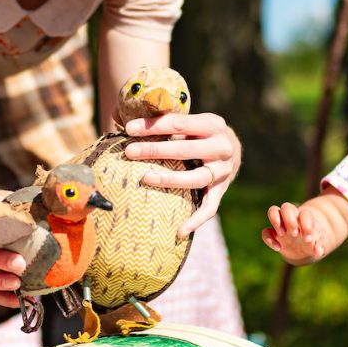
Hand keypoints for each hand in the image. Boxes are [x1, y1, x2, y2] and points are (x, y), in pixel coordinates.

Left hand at [123, 111, 240, 236]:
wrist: (231, 147)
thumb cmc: (197, 132)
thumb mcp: (187, 121)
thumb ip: (158, 119)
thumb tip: (116, 115)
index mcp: (212, 123)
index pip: (179, 123)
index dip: (152, 126)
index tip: (129, 129)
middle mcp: (222, 146)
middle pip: (185, 149)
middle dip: (155, 150)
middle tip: (129, 152)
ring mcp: (224, 170)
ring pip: (196, 178)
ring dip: (170, 179)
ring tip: (145, 178)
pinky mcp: (222, 190)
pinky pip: (210, 208)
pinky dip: (196, 221)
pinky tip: (179, 231)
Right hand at [262, 202, 330, 264]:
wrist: (306, 248)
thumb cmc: (315, 241)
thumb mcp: (321, 243)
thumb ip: (321, 246)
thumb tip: (319, 252)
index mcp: (305, 218)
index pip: (304, 214)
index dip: (305, 225)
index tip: (308, 239)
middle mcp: (292, 218)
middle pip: (286, 207)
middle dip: (289, 220)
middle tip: (295, 234)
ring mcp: (281, 224)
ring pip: (273, 211)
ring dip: (276, 221)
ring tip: (283, 234)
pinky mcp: (273, 234)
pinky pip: (265, 232)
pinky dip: (269, 239)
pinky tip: (278, 248)